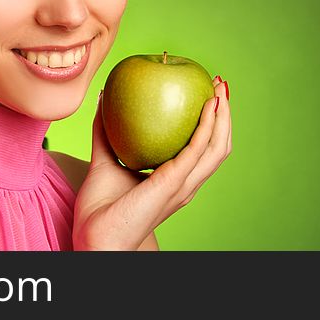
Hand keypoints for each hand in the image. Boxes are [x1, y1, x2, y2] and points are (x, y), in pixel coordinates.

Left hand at [72, 76, 231, 249]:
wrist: (95, 236)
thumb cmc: (101, 208)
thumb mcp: (105, 159)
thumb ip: (106, 131)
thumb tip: (103, 97)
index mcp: (174, 180)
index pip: (202, 149)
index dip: (210, 121)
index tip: (206, 91)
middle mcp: (185, 183)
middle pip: (218, 146)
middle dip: (224, 114)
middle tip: (218, 83)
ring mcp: (182, 185)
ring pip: (218, 148)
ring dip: (224, 116)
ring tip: (220, 89)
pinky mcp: (174, 183)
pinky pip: (197, 150)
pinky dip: (207, 126)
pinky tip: (208, 105)